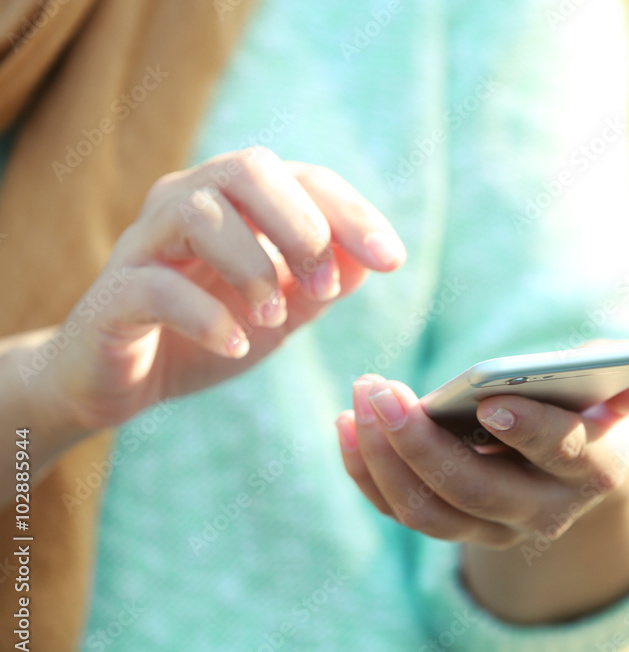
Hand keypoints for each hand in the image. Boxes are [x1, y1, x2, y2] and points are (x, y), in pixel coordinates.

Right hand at [50, 147, 405, 429]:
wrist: (126, 381)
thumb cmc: (210, 330)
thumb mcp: (283, 307)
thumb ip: (323, 281)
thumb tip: (369, 259)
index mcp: (235, 200)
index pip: (302, 178)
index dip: (352, 213)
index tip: (392, 259)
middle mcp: (186, 202)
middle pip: (248, 168)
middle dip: (301, 226)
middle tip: (324, 287)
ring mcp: (143, 243)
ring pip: (199, 213)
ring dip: (254, 268)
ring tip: (274, 317)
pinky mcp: (112, 294)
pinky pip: (157, 286)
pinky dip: (208, 315)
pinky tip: (235, 344)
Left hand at [334, 366, 628, 548]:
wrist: (578, 464)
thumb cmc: (599, 404)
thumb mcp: (626, 381)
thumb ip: (621, 368)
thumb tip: (600, 363)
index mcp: (597, 468)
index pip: (567, 456)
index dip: (531, 431)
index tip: (491, 403)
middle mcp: (545, 511)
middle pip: (477, 492)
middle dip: (423, 443)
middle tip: (383, 391)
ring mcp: (494, 527)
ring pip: (428, 512)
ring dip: (384, 457)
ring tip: (361, 398)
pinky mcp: (453, 524)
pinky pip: (399, 510)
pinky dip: (365, 471)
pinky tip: (345, 424)